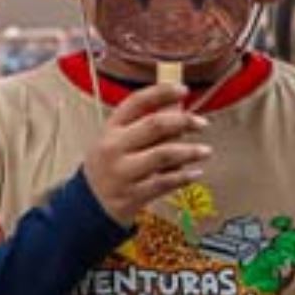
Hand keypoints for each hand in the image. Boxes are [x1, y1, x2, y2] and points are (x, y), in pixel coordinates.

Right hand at [82, 83, 210, 225]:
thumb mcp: (119, 140)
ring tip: (206, 151)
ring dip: (189, 151)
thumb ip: (145, 124)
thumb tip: (179, 108)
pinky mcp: (131, 195)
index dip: (161, 92)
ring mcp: (122, 172)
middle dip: (183, 121)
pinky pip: (164, 183)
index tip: (183, 89)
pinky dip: (183, 177)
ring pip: (163, 155)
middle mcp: (114, 147)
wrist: (89, 205)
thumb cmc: (110, 164)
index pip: (137, 101)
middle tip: (202, 123)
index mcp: (111, 128)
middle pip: (154, 125)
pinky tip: (196, 172)